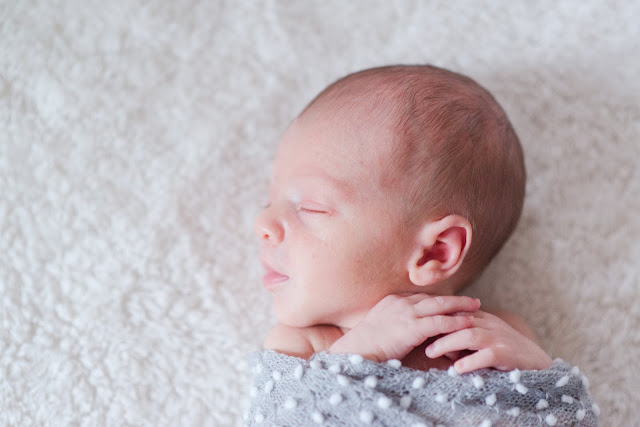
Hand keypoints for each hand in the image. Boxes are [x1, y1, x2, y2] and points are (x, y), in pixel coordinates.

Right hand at [328, 293, 479, 362]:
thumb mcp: (378, 328)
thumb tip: (402, 333)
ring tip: (476, 307)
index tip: (451, 302)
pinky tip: (468, 323)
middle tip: (472, 300)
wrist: (356, 351)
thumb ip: (393, 325)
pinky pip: (440, 322)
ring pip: (440, 306)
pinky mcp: (413, 327)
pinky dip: (456, 321)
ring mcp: (407, 313)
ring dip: (460, 306)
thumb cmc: (364, 346)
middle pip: (434, 298)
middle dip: (454, 299)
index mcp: (392, 301)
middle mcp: (401, 302)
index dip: (438, 301)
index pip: (421, 298)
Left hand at [424, 310, 552, 372]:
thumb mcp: (481, 340)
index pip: (454, 312)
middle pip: (458, 321)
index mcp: (481, 317)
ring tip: (431, 353)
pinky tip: (456, 369)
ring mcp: (498, 338)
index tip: (415, 323)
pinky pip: (486, 356)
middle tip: (418, 339)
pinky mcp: (506, 354)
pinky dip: (470, 362)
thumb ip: (460, 340)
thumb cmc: (502, 350)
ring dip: (448, 344)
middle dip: (437, 330)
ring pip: (469, 335)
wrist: (535, 360)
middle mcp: (488, 323)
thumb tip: (436, 346)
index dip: (435, 317)